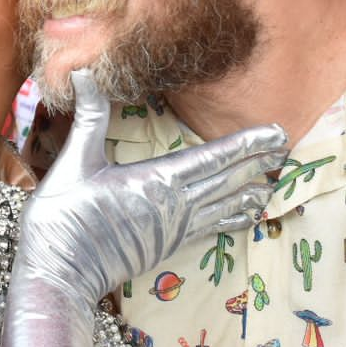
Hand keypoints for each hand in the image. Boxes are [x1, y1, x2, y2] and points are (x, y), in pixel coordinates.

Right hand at [18, 69, 287, 305]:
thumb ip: (89, 116)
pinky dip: (233, 216)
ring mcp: (172, 228)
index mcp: (156, 182)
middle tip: (287, 147)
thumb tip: (81, 72)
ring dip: (250, 190)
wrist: (58, 274)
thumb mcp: (74, 161)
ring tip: (276, 179)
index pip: (213, 159)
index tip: (276, 133)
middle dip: (258, 163)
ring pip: (222, 205)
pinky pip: (210, 226)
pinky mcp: (167, 245)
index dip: (247, 145)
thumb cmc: (62, 218)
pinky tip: (248, 213)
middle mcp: (173, 206)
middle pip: (226, 181)